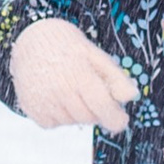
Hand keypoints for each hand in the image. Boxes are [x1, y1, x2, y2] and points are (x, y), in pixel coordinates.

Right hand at [8, 15, 140, 131]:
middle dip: (95, 110)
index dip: (115, 118)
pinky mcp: (31, 109)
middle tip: (90, 93)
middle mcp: (59, 90)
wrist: (32, 40)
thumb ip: (115, 77)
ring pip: (71, 122)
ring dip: (76, 113)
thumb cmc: (69, 47)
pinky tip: (55, 97)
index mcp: (78, 74)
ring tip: (70, 90)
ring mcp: (42, 101)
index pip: (101, 106)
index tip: (121, 120)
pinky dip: (58, 115)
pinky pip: (52, 124)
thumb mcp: (95, 55)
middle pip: (88, 117)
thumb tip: (132, 96)